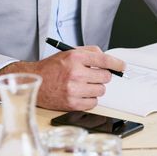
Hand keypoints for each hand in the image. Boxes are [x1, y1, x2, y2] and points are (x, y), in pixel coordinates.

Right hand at [0, 47, 126, 110]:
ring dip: (96, 88)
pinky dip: (90, 99)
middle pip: (106, 77)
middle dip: (102, 76)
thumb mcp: (69, 53)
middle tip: (92, 76)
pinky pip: (93, 103)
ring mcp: (73, 89)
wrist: (34, 81)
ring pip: (101, 90)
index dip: (117, 63)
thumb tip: (109, 60)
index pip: (104, 60)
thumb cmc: (52, 68)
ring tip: (83, 85)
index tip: (122, 67)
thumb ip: (90, 53)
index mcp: (75, 58)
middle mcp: (75, 73)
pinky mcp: (72, 103)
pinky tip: (80, 94)